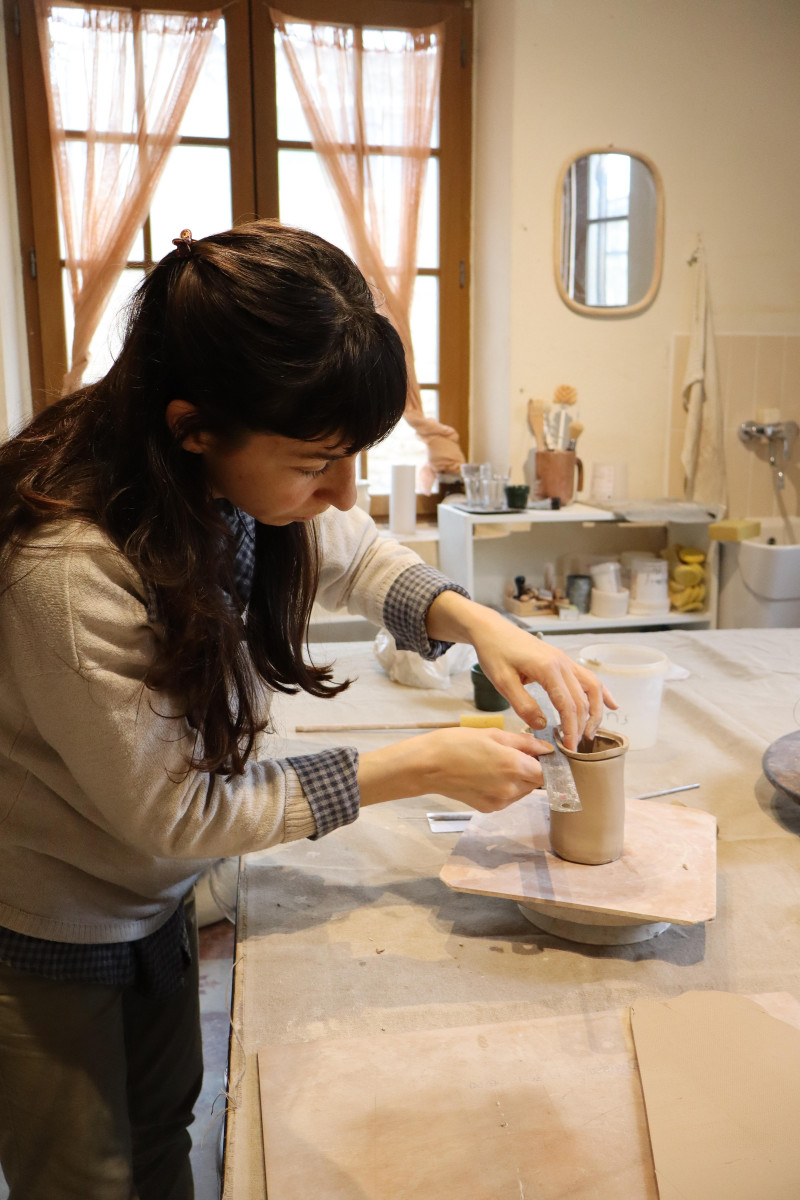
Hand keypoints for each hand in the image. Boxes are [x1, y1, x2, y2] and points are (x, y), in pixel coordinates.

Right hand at [357, 728, 551, 811]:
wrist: (428, 766)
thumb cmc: (457, 743)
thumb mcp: (493, 733)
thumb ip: (524, 742)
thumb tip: (546, 748)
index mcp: (514, 766)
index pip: (548, 772)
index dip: (549, 763)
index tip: (544, 754)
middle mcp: (511, 788)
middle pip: (537, 782)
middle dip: (532, 769)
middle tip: (515, 754)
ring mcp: (500, 801)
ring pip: (523, 791)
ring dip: (519, 779)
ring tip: (497, 764)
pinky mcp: (489, 808)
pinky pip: (508, 798)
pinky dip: (505, 788)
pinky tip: (488, 775)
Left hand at [425, 593, 616, 749]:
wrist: (493, 630)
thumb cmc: (494, 653)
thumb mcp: (502, 682)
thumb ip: (523, 704)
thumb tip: (541, 725)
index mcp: (548, 669)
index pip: (567, 705)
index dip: (570, 729)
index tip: (569, 747)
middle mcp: (562, 664)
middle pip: (582, 700)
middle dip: (582, 726)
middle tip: (576, 747)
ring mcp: (565, 661)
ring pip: (592, 687)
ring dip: (595, 711)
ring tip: (591, 733)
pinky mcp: (563, 661)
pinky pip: (587, 677)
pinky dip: (601, 692)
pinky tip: (612, 704)